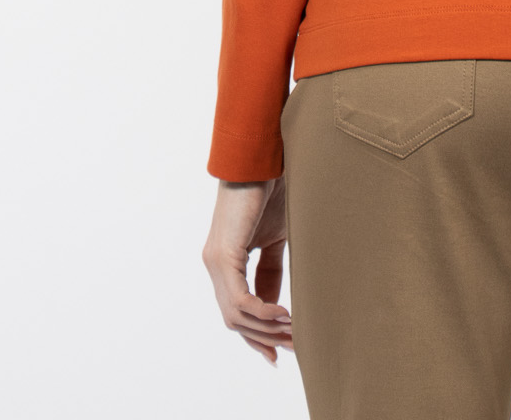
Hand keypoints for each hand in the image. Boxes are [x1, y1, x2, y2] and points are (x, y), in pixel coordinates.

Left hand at [202, 177, 292, 365]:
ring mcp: (215, 262)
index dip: (259, 334)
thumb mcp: (276, 239)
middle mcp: (215, 266)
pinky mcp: (223, 255)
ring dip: (266, 329)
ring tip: (294, 331)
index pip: (238, 310)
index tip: (282, 352)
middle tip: (294, 347)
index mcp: (226, 263)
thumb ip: (272, 269)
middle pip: (235, 320)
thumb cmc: (271, 191)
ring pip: (235, 315)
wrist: (262, 159)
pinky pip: (239, 299)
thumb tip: (278, 304)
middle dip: (265, 338)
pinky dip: (261, 312)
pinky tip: (283, 314)